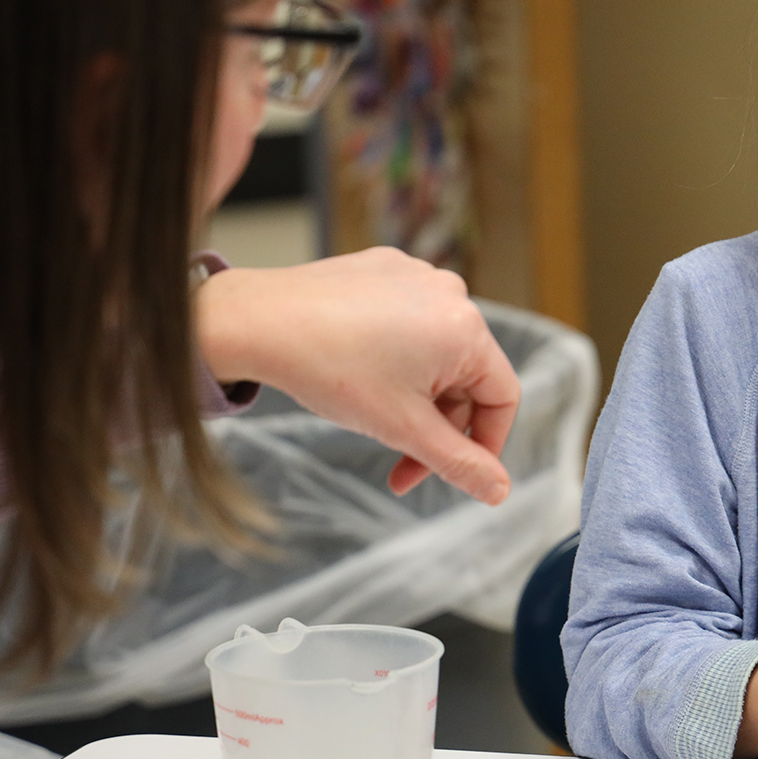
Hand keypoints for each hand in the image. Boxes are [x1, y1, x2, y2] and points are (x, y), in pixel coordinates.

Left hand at [196, 247, 520, 505]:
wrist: (254, 321)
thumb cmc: (329, 368)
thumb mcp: (403, 428)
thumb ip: (459, 463)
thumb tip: (500, 490)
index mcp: (467, 330)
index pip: (503, 398)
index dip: (484, 444)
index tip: (454, 472)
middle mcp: (451, 294)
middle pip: (468, 377)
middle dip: (438, 423)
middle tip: (401, 459)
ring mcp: (416, 275)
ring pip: (437, 353)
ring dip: (415, 392)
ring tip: (371, 408)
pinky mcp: (385, 268)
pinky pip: (408, 322)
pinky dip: (393, 355)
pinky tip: (356, 369)